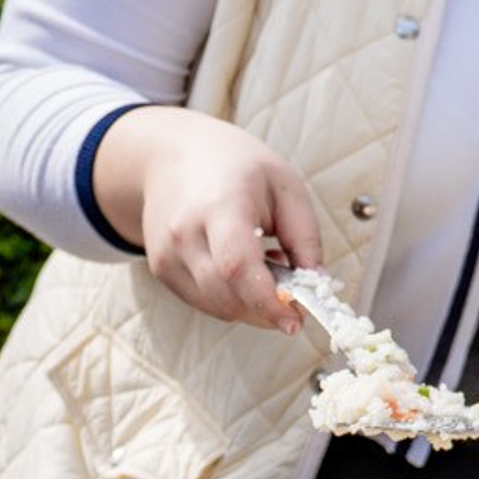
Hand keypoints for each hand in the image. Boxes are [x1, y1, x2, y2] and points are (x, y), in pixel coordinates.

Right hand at [92, 108, 325, 333]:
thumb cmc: (236, 167)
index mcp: (219, 205)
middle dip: (267, 310)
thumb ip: (305, 237)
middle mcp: (184, 233)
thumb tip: (317, 283)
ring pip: (215, 306)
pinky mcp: (161, 270)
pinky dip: (232, 299)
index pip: (237, 266)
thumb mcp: (286, 187)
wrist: (173, 157)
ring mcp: (166, 254)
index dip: (267, 301)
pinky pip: (203, 302)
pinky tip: (243, 272)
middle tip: (295, 298)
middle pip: (226, 295)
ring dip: (251, 305)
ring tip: (267, 268)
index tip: (295, 321)